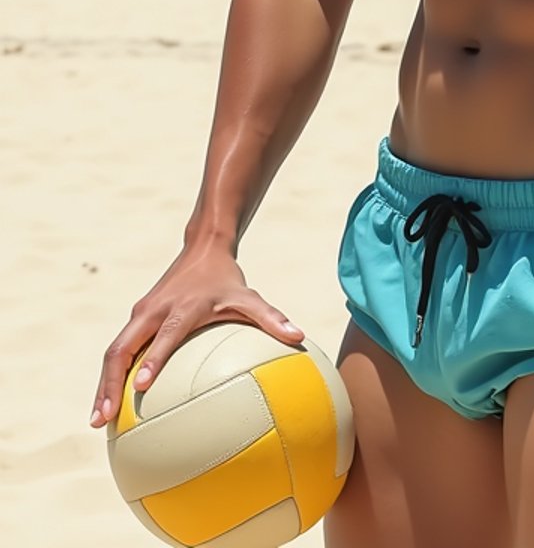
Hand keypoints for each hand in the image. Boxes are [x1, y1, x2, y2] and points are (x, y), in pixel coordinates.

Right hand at [89, 242, 303, 427]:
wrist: (203, 247)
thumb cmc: (228, 279)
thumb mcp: (250, 296)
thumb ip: (272, 318)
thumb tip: (300, 338)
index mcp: (181, 308)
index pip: (163, 336)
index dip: (152, 360)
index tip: (142, 387)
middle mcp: (154, 311)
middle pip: (122, 348)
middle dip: (110, 384)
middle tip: (104, 419)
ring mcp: (141, 313)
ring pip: (114, 350)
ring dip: (103, 384)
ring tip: (99, 421)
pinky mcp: (136, 317)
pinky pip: (118, 348)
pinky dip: (110, 375)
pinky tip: (110, 404)